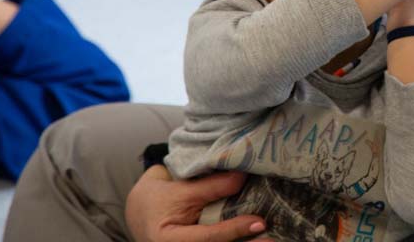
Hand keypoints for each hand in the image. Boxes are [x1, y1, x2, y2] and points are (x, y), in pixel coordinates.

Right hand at [125, 165, 266, 241]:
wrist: (140, 212)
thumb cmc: (157, 199)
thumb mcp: (180, 189)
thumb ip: (211, 187)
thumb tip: (243, 177)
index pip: (206, 238)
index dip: (233, 230)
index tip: (258, 222)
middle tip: (272, 239)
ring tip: (272, 239)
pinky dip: (239, 241)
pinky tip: (258, 239)